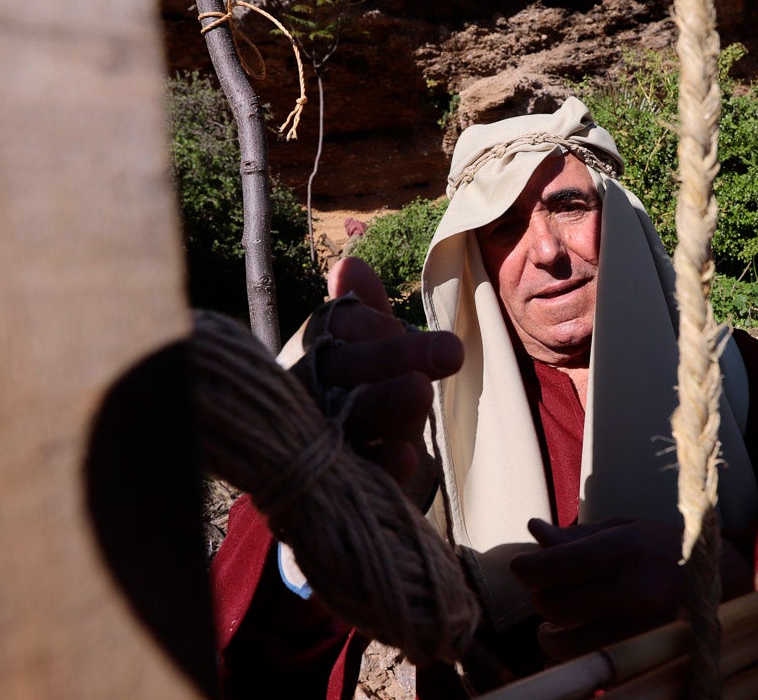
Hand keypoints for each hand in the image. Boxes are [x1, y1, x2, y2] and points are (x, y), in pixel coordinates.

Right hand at [306, 258, 461, 490]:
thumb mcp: (372, 356)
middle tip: (451, 350)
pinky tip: (409, 455)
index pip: (336, 331)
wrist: (350, 483)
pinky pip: (355, 479)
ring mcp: (314, 447)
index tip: (393, 323)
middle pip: (339, 372)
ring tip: (419, 391)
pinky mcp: (329, 493)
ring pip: (344, 422)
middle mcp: (306, 400)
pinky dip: (380, 465)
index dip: (368, 326)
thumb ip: (366, 314)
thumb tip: (351, 266)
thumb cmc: (363, 401)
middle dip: (389, 357)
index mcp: (315, 359)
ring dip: (382, 405)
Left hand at [508, 518, 684, 660]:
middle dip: (540, 598)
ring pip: (570, 643)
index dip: (527, 568)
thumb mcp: (625, 529)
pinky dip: (571, 657)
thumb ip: (577, 536)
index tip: (521, 567)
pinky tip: (571, 641)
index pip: (556, 566)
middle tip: (544, 591)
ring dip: (551, 634)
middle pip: (558, 605)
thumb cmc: (665, 548)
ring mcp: (641, 628)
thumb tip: (534, 530)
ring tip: (553, 622)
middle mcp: (633, 590)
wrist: (723, 582)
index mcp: (625, 550)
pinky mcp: (646, 654)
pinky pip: (592, 666)